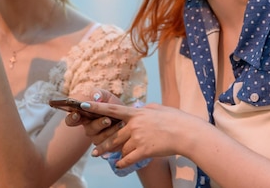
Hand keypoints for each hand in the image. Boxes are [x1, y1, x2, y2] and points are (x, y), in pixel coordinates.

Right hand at [64, 89, 123, 141]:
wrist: (128, 116)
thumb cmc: (113, 105)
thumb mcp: (106, 96)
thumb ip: (99, 93)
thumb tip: (96, 98)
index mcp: (84, 116)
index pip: (71, 120)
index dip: (72, 118)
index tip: (77, 114)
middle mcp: (88, 128)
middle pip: (88, 129)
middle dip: (98, 124)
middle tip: (107, 119)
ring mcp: (97, 138)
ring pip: (98, 138)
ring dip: (109, 130)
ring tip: (119, 122)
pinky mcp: (106, 146)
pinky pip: (108, 144)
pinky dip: (116, 135)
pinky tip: (122, 127)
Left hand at [80, 101, 204, 168]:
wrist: (186, 133)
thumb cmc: (175, 119)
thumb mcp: (158, 108)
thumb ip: (145, 109)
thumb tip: (139, 108)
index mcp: (137, 113)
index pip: (113, 109)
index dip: (97, 107)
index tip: (83, 105)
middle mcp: (135, 125)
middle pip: (114, 135)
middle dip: (104, 144)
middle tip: (95, 150)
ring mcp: (139, 138)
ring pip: (122, 148)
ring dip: (117, 153)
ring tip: (107, 157)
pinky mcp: (144, 150)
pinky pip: (128, 158)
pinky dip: (122, 163)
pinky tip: (119, 165)